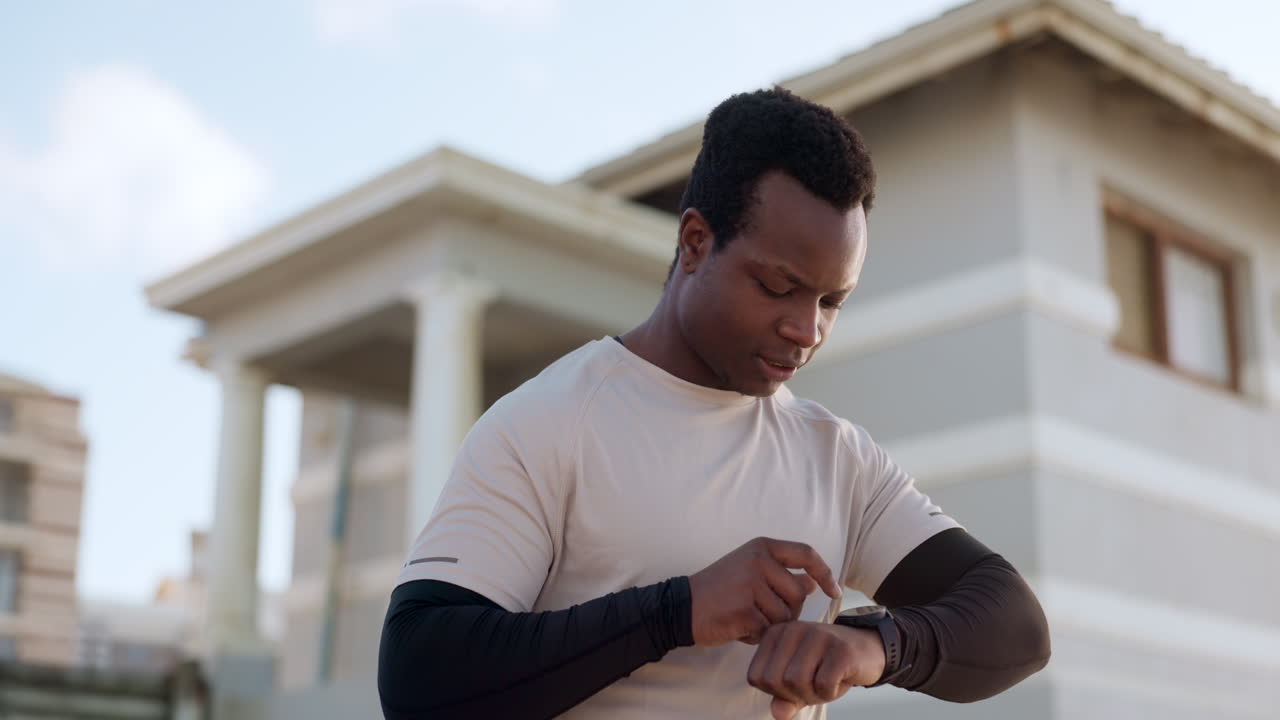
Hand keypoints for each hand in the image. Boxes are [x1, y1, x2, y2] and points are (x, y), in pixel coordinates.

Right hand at [687, 537, 841, 646]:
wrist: (680, 607)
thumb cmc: (718, 590)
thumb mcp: (749, 571)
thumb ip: (781, 575)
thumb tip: (814, 583)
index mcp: (761, 547)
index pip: (806, 554)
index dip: (825, 573)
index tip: (834, 591)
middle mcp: (758, 561)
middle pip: (799, 594)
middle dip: (787, 610)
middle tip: (761, 612)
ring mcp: (750, 584)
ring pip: (785, 616)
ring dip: (771, 625)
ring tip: (745, 618)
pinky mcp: (745, 610)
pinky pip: (768, 631)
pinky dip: (756, 636)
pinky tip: (738, 628)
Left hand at [746, 621, 884, 719]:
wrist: (868, 650)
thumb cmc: (828, 666)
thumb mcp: (802, 683)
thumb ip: (785, 698)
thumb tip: (777, 714)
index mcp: (776, 634)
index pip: (756, 677)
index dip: (776, 692)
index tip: (796, 684)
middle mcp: (793, 629)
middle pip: (775, 680)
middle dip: (794, 694)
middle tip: (813, 685)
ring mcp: (817, 635)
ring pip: (796, 682)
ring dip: (813, 694)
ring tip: (826, 681)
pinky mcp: (840, 648)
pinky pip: (823, 684)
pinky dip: (831, 693)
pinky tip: (840, 680)